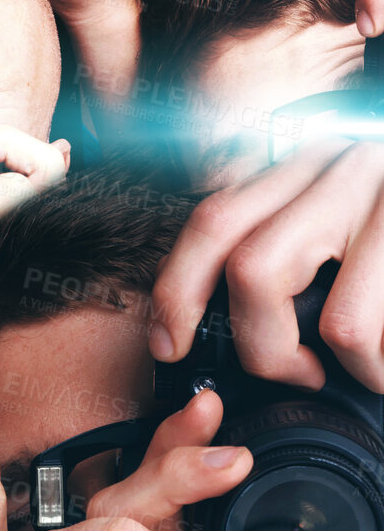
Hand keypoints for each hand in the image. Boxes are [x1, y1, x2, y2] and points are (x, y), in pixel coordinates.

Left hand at [149, 138, 383, 392]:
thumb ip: (292, 231)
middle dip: (260, 345)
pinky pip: (382, 330)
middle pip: (253, 268)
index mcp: (312, 160)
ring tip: (364, 370)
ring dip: (348, 368)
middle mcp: (351, 168)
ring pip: (339, 320)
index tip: (169, 342)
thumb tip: (211, 313)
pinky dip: (382, 365)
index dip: (177, 289)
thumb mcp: (347, 201)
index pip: (214, 220)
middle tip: (291, 370)